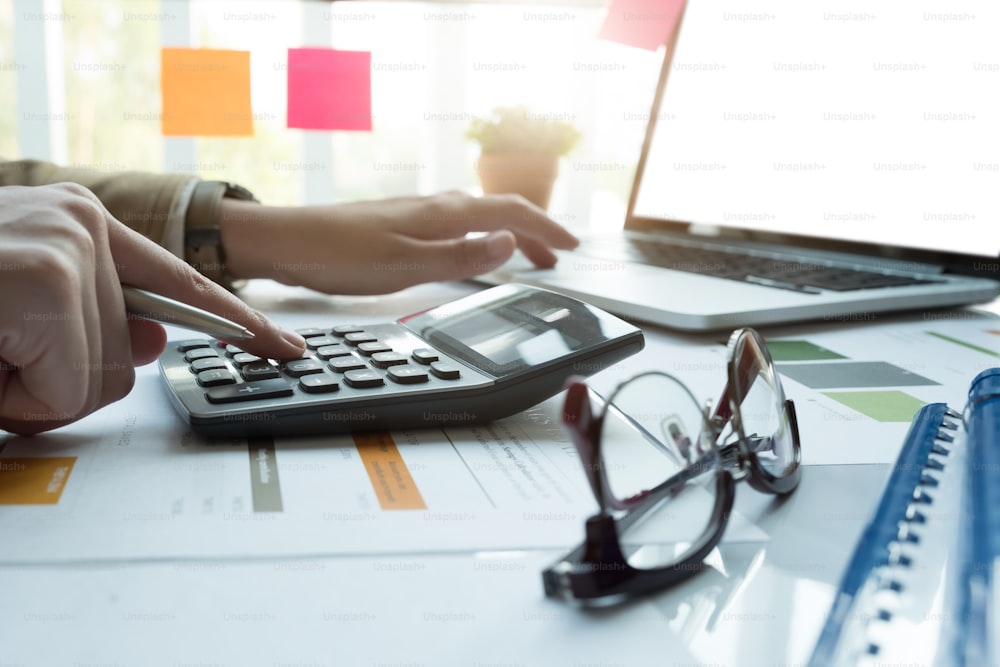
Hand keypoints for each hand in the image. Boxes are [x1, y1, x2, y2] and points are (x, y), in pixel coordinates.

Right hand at [0, 184, 305, 434]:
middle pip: (131, 355)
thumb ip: (99, 326)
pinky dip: (19, 400)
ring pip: (103, 379)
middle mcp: (83, 223)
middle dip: (59, 380)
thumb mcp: (22, 313)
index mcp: (80, 226)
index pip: (183, 284)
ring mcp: (71, 246)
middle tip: (1, 356)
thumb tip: (156, 341)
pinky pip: (70, 389)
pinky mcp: (47, 277)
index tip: (285, 346)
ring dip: (30, 393)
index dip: (239, 324)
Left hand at [220, 191, 579, 293]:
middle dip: (533, 233)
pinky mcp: (402, 222)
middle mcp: (435, 206)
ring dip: (508, 235)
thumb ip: (460, 257)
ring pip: (478, 217)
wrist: (287, 242)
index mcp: (444, 215)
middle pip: (499, 212)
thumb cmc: (340, 255)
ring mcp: (418, 212)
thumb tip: (510, 244)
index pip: (511, 214)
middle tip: (556, 258)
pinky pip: (456, 225)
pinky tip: (469, 251)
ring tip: (524, 258)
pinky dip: (480, 237)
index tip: (571, 247)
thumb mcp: (405, 265)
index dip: (546, 230)